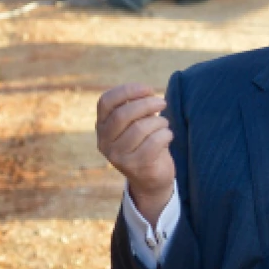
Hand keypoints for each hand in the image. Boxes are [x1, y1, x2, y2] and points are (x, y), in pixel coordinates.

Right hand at [96, 83, 175, 225]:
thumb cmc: (144, 142)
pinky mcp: (135, 166)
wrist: (150, 179)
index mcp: (101, 127)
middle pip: (123, 114)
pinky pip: (154, 142)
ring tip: (164, 124)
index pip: (105, 101)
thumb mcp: (135, 123)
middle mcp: (104, 142)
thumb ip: (136, 108)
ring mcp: (118, 157)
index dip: (127, 90)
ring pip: (140, 128)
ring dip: (159, 121)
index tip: (147, 89)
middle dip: (147, 104)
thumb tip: (147, 93)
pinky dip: (165, 134)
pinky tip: (167, 135)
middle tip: (162, 103)